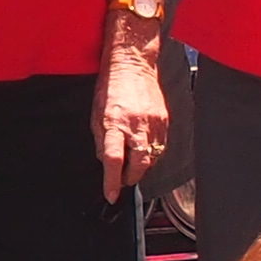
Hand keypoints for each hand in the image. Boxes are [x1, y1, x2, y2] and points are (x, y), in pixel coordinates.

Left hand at [95, 26, 167, 197]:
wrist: (133, 65)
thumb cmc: (110, 88)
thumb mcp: (95, 115)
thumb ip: (102, 141)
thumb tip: (107, 163)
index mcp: (114, 123)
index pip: (114, 160)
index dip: (112, 182)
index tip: (110, 195)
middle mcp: (136, 125)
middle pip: (139, 164)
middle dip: (130, 178)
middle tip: (122, 180)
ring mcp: (154, 123)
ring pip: (152, 158)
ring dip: (141, 166)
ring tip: (131, 161)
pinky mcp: (164, 121)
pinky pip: (160, 146)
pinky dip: (151, 153)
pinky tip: (142, 148)